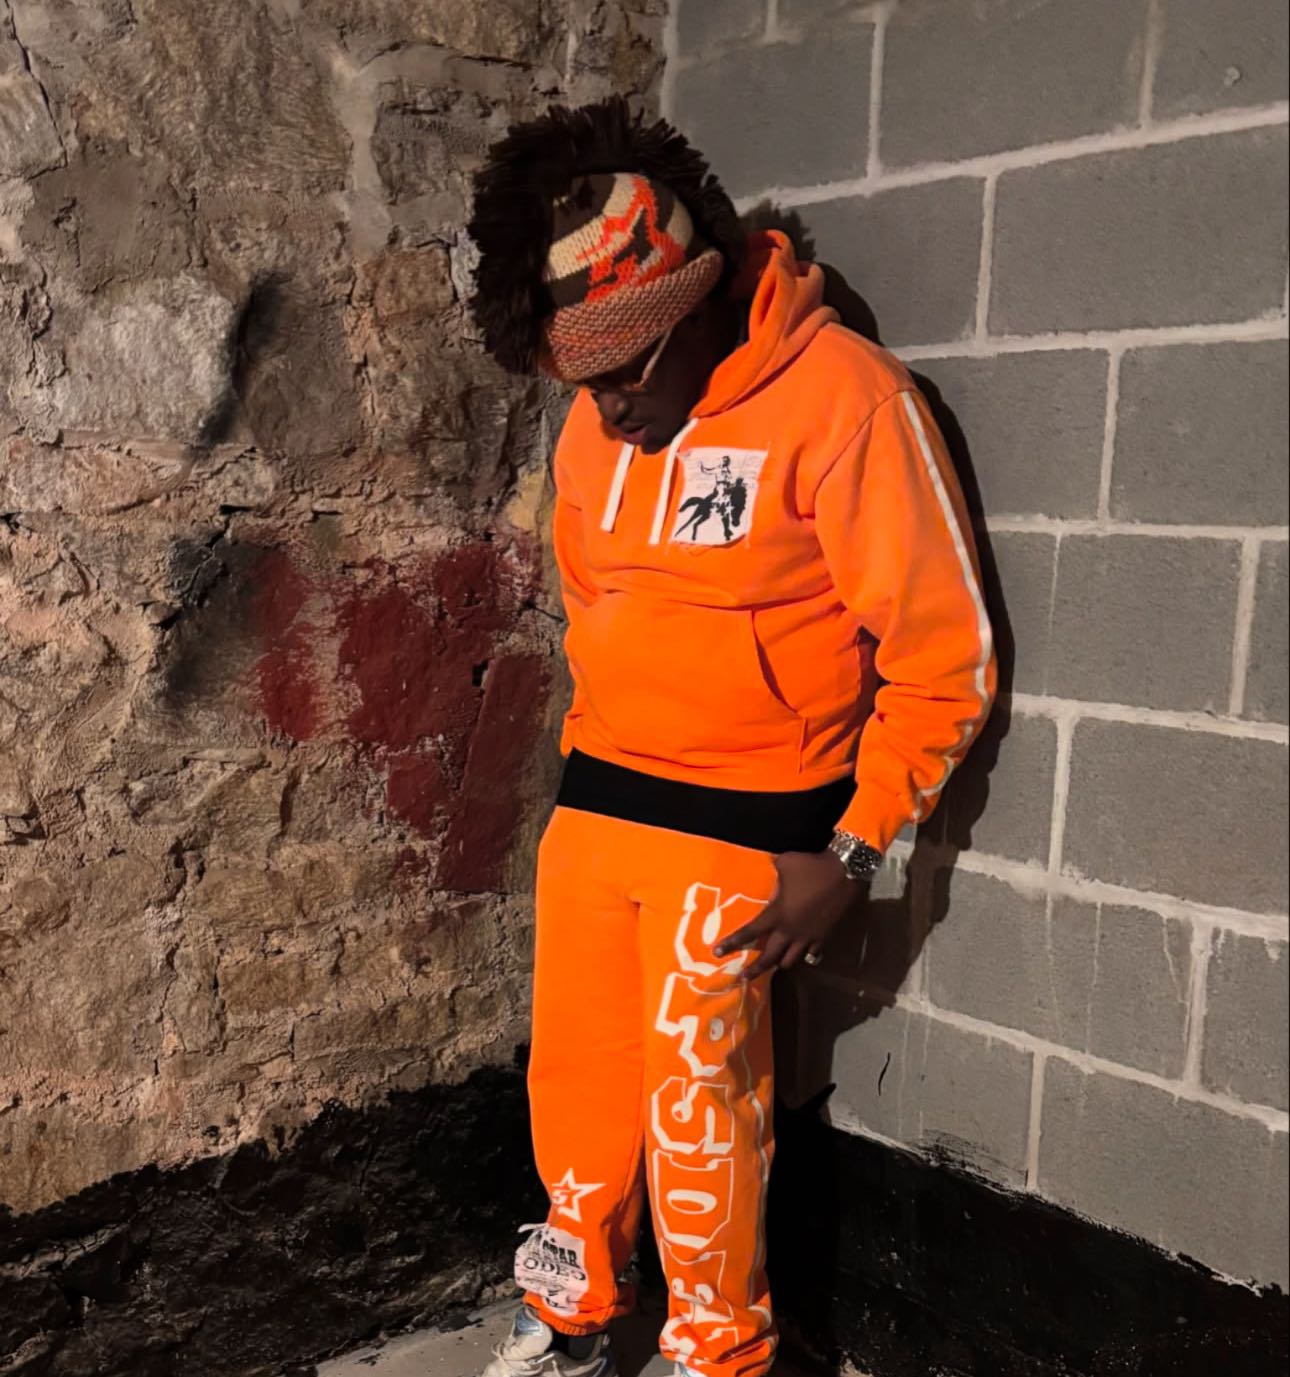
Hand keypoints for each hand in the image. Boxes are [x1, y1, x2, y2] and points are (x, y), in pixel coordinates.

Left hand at [713, 849, 858, 978]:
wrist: (845, 871)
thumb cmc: (811, 866)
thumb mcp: (784, 864)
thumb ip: (771, 873)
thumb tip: (765, 868)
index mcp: (777, 914)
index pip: (749, 933)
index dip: (732, 943)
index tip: (717, 952)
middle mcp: (790, 931)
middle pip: (769, 958)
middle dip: (754, 969)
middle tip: (742, 977)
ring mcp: (808, 936)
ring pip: (790, 961)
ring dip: (779, 963)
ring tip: (773, 964)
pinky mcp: (824, 936)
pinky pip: (811, 954)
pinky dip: (804, 956)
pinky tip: (801, 954)